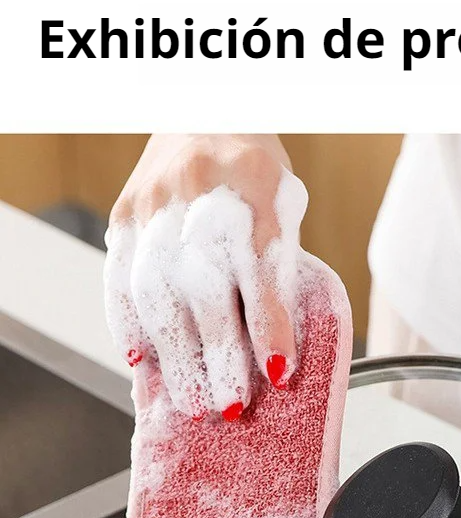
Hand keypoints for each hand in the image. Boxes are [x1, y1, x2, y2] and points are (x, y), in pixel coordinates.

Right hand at [104, 134, 306, 419]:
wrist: (201, 112)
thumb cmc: (252, 171)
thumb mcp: (283, 210)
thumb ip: (278, 267)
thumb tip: (272, 344)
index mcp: (255, 192)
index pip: (262, 269)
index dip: (271, 325)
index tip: (277, 370)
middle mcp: (201, 199)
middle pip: (206, 290)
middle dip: (219, 356)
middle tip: (230, 404)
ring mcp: (156, 207)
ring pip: (159, 292)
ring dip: (176, 355)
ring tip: (191, 399)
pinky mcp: (126, 216)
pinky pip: (120, 278)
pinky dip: (128, 325)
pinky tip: (140, 360)